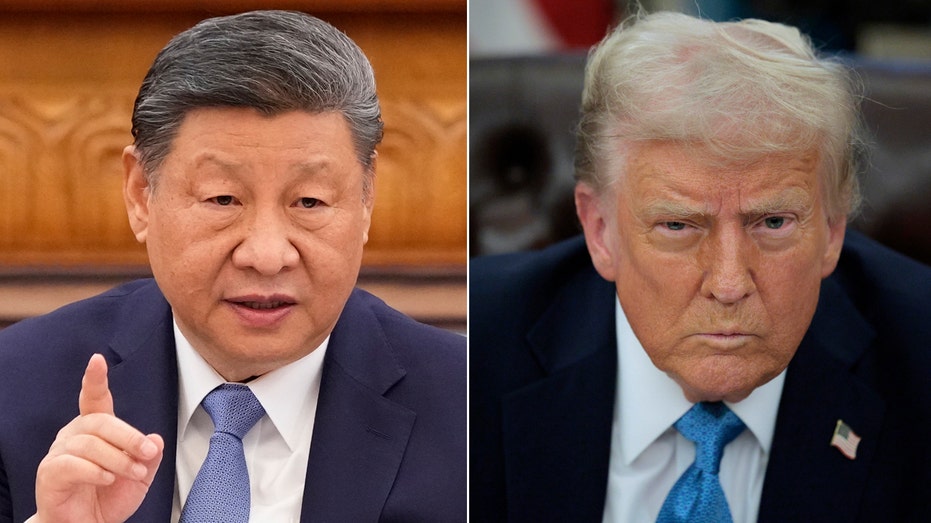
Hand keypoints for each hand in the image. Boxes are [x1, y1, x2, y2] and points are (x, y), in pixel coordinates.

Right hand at [34, 354, 163, 522]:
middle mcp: (75, 435)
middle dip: (129, 436)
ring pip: (90, 444)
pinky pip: (72, 464)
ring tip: (132, 472)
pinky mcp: (50, 473)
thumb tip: (155, 439)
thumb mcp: (141, 475)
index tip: (97, 360)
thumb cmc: (109, 497)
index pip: (95, 399)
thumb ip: (150, 456)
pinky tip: (107, 478)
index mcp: (96, 429)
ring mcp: (59, 453)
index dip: (95, 379)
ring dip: (117, 458)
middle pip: (101, 422)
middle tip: (146, 452)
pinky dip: (95, 470)